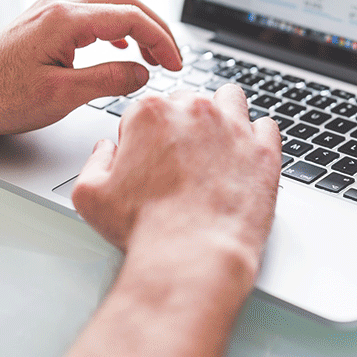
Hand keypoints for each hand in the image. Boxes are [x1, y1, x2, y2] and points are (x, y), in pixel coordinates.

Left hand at [0, 0, 181, 135]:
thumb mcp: (62, 96)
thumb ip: (108, 80)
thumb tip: (142, 72)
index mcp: (65, 19)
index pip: (131, 16)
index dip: (161, 39)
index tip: (176, 64)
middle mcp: (58, 5)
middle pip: (124, 3)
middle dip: (155, 29)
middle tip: (174, 58)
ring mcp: (49, 10)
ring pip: (109, 6)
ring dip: (137, 28)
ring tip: (153, 56)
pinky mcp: (44, 22)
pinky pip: (91, 15)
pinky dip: (115, 29)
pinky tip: (121, 47)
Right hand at [71, 84, 281, 286]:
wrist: (191, 257)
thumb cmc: (145, 228)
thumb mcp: (90, 195)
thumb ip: (94, 161)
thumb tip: (106, 149)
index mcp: (151, 113)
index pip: (145, 109)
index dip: (143, 136)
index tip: (147, 159)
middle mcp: (194, 112)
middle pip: (187, 102)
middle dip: (182, 125)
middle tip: (179, 160)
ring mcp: (234, 128)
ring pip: (229, 100)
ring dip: (222, 115)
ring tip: (215, 146)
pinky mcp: (264, 151)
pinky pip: (266, 126)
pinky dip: (257, 137)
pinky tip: (245, 156)